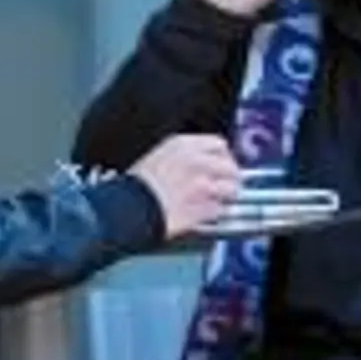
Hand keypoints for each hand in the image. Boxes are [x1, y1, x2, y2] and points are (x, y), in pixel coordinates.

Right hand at [127, 134, 241, 239]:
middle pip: (231, 166)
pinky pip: (221, 210)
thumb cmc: (137, 186)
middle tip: (227, 185)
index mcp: (184, 145)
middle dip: (231, 177)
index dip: (224, 157)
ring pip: (231, 189)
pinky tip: (207, 214)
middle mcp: (197, 162)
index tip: (223, 165)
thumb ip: (183, 156)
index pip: (219, 145)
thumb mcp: (158, 156)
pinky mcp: (203, 207)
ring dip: (227, 196)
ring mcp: (203, 185)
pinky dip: (216, 213)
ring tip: (220, 201)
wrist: (129, 209)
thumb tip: (199, 163)